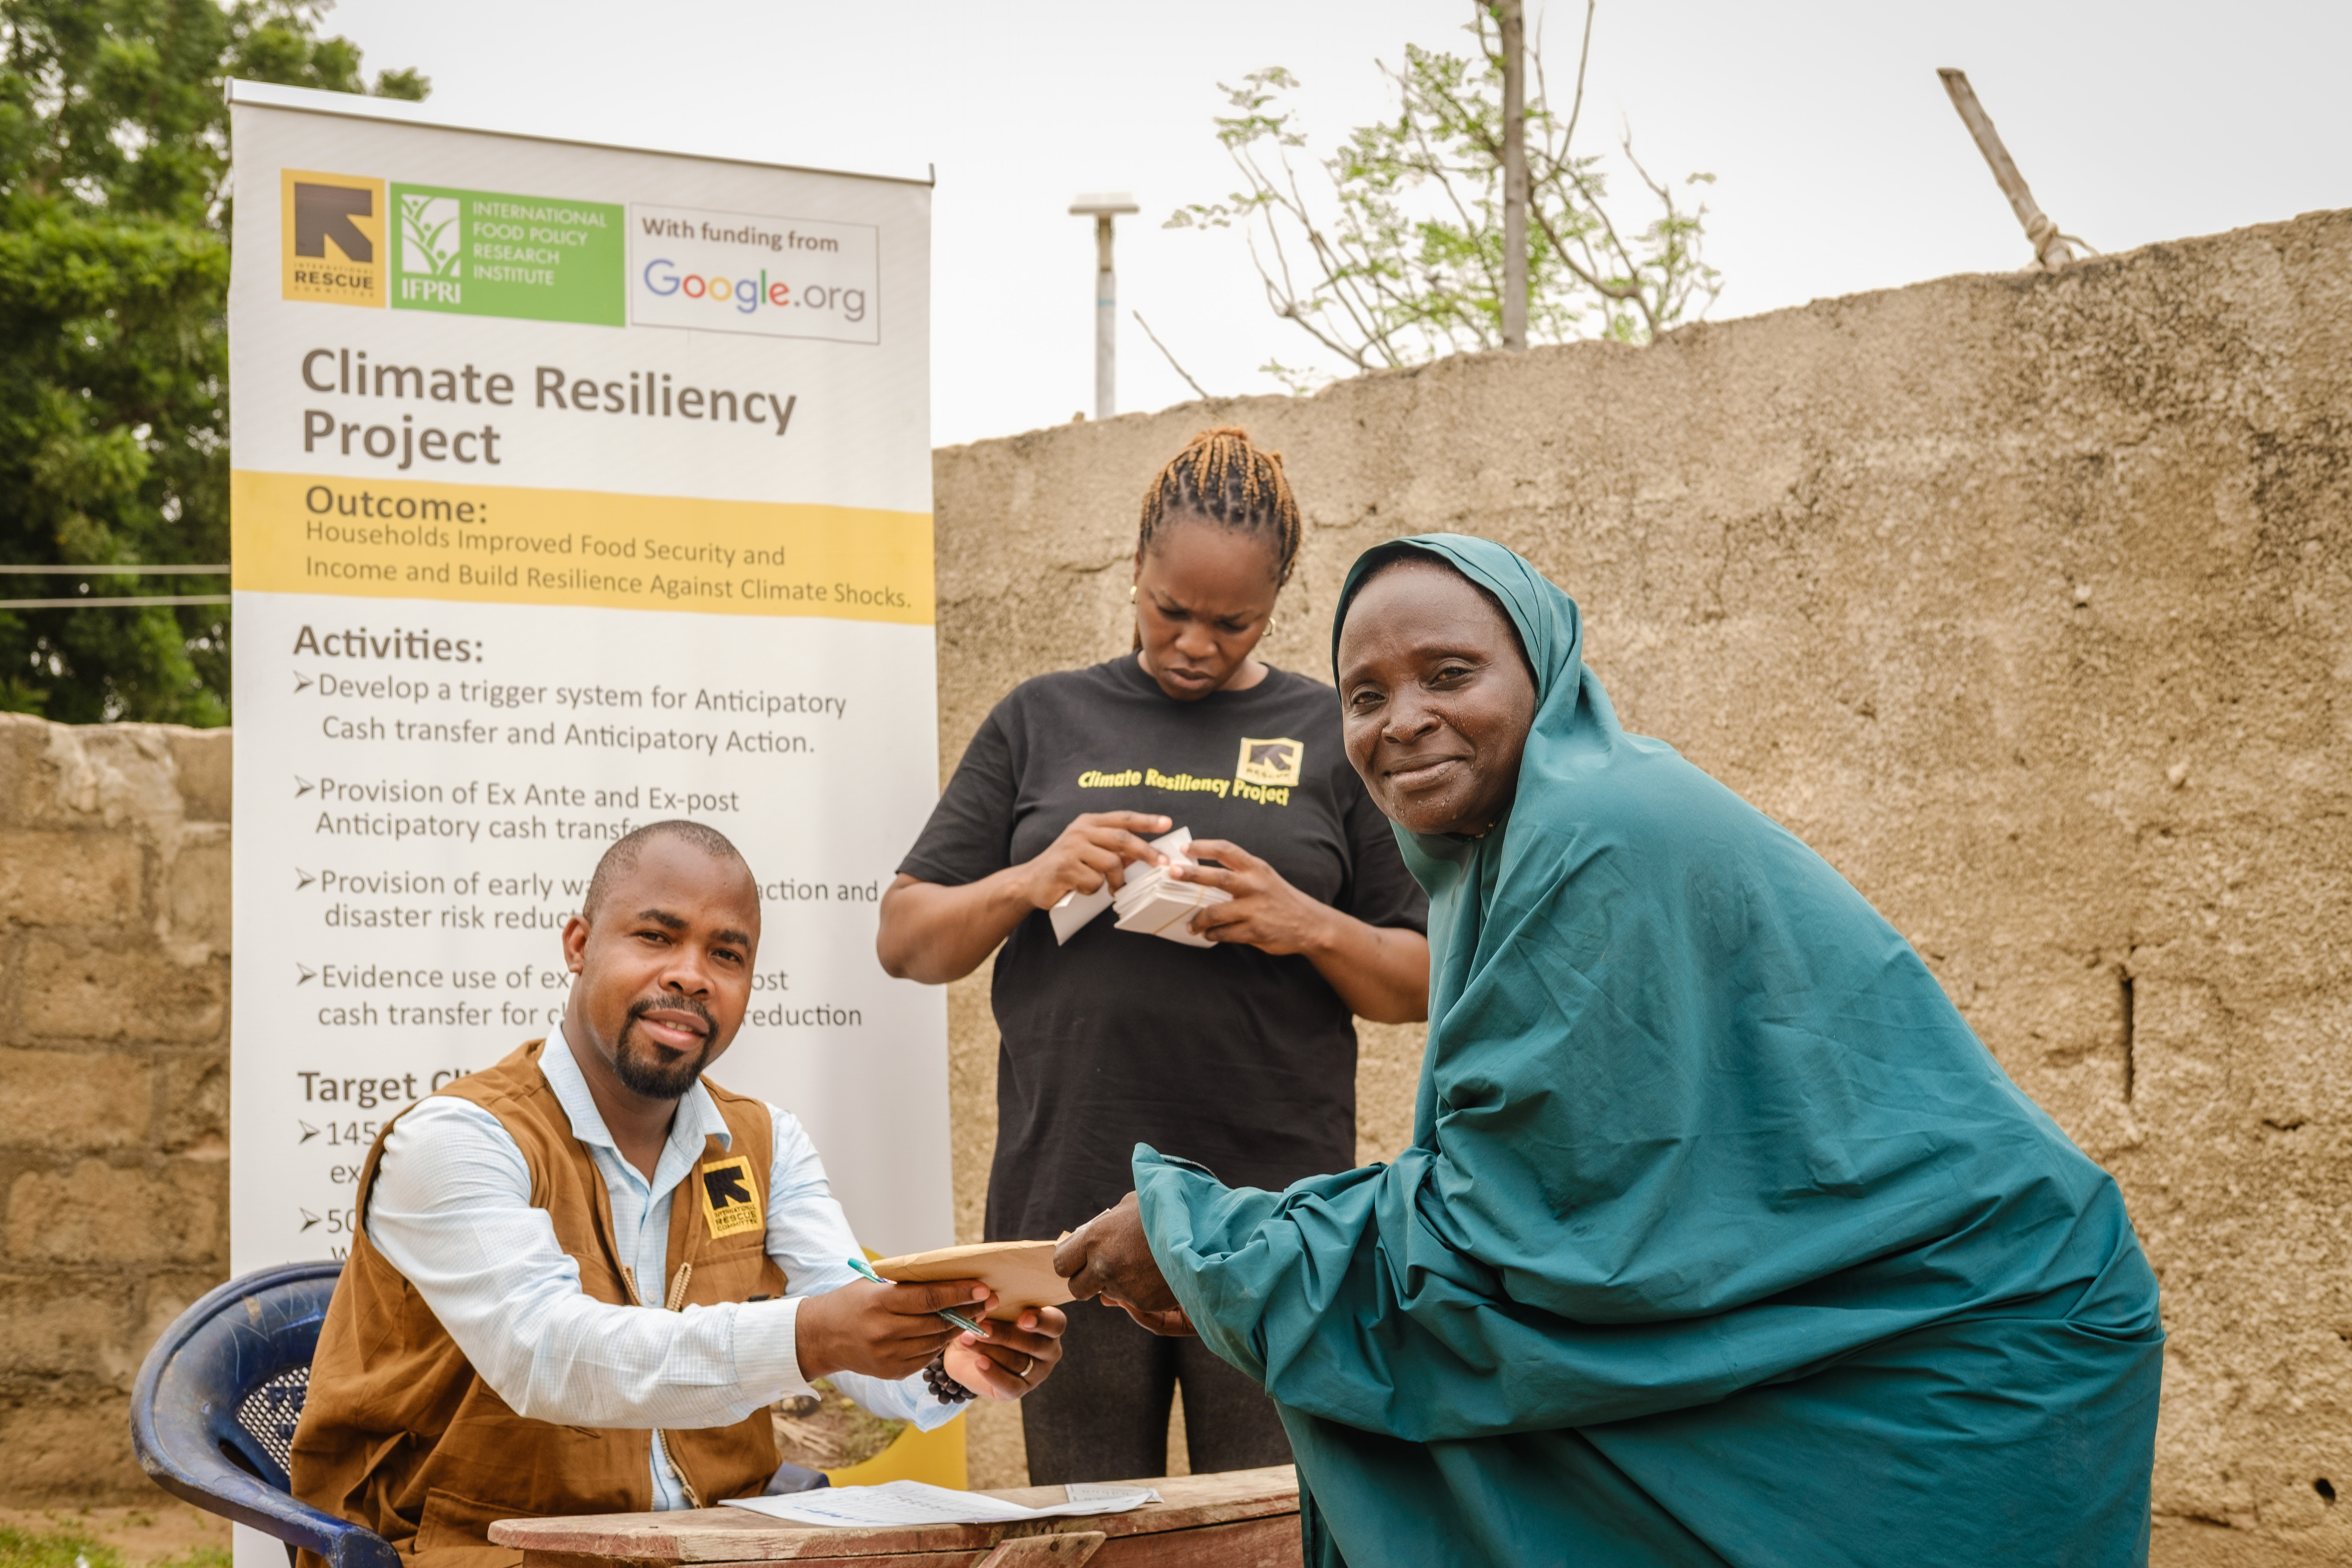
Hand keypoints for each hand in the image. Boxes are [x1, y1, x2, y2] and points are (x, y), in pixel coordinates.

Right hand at [794, 1277, 992, 1381]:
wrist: (820, 1336)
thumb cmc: (852, 1302)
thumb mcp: (875, 1285)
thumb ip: (908, 1285)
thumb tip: (951, 1280)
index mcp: (881, 1303)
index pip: (930, 1298)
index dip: (959, 1293)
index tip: (982, 1288)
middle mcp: (884, 1332)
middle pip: (938, 1322)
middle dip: (967, 1312)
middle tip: (988, 1302)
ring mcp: (888, 1356)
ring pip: (936, 1342)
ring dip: (957, 1329)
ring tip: (973, 1316)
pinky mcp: (892, 1372)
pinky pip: (926, 1358)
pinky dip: (939, 1344)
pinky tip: (948, 1333)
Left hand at [942, 1304, 1068, 1398]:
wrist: (967, 1348)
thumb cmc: (988, 1320)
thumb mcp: (992, 1308)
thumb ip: (995, 1306)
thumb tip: (986, 1303)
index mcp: (1049, 1324)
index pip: (1056, 1323)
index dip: (1042, 1321)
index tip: (1024, 1319)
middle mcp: (1048, 1350)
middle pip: (1034, 1344)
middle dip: (1005, 1335)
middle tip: (982, 1327)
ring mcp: (1036, 1373)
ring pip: (1018, 1362)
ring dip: (991, 1350)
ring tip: (968, 1339)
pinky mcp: (1019, 1389)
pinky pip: (1010, 1385)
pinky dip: (993, 1373)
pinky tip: (979, 1362)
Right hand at [1018, 812, 1173, 909]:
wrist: (1031, 881)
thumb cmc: (1066, 866)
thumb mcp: (1090, 851)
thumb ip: (1114, 849)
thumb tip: (1146, 853)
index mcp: (1088, 822)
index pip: (1123, 818)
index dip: (1147, 820)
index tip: (1167, 823)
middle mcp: (1080, 831)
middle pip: (1122, 839)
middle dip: (1146, 852)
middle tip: (1162, 864)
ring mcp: (1072, 849)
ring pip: (1112, 864)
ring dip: (1116, 880)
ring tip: (1109, 887)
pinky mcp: (1066, 868)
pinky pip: (1095, 882)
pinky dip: (1094, 890)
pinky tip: (1081, 888)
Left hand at [1054, 1192, 1192, 1336]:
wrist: (1206, 1232)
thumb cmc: (1166, 1208)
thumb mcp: (1131, 1202)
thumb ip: (1105, 1220)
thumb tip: (1089, 1233)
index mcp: (1095, 1238)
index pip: (1060, 1263)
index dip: (1070, 1261)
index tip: (1080, 1257)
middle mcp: (1104, 1266)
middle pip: (1076, 1288)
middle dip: (1086, 1279)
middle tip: (1103, 1266)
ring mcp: (1124, 1288)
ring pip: (1104, 1294)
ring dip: (1114, 1283)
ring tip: (1136, 1263)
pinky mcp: (1143, 1303)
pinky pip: (1130, 1300)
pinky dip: (1137, 1290)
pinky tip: (1153, 1272)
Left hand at [1172, 839, 1333, 954]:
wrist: (1309, 924)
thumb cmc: (1280, 898)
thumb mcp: (1264, 876)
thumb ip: (1240, 872)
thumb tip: (1203, 870)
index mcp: (1256, 868)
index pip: (1226, 850)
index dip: (1203, 846)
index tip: (1184, 848)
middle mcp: (1255, 886)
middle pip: (1218, 877)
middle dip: (1192, 875)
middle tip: (1172, 873)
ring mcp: (1255, 909)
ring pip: (1215, 912)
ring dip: (1198, 919)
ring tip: (1191, 924)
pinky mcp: (1255, 931)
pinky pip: (1224, 933)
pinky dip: (1213, 934)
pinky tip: (1209, 934)